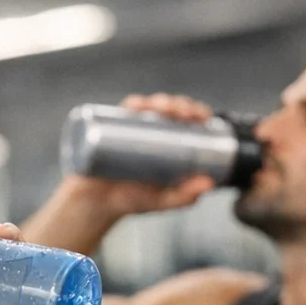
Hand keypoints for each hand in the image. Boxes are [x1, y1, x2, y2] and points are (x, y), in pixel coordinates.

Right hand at [67, 93, 217, 217]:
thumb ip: (184, 198)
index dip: (195, 111)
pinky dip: (131, 105)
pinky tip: (138, 105)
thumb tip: (209, 184)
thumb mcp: (161, 202)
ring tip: (162, 109)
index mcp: (166, 142)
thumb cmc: (131, 200)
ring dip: (158, 100)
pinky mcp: (110, 129)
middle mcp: (149, 130)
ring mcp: (130, 128)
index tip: (201, 117)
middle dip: (178, 104)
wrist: (96, 204)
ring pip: (148, 105)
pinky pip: (122, 111)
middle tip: (180, 114)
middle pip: (169, 109)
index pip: (185, 120)